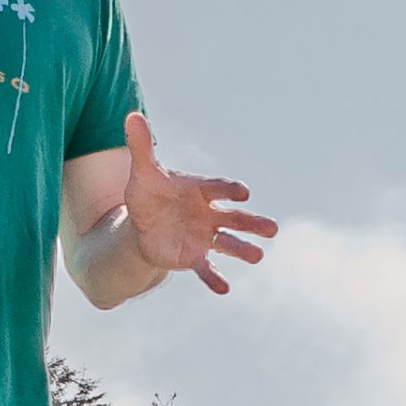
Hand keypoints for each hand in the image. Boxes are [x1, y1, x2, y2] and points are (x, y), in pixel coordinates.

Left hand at [118, 115, 274, 294]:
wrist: (143, 226)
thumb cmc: (149, 195)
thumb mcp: (143, 172)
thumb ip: (142, 147)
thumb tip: (132, 115)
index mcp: (201, 191)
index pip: (220, 189)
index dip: (230, 191)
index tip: (242, 193)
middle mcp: (210, 214)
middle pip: (236, 217)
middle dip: (253, 223)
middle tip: (272, 229)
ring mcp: (205, 236)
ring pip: (229, 243)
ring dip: (243, 250)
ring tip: (258, 256)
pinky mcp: (195, 256)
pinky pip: (207, 268)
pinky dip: (213, 278)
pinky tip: (224, 289)